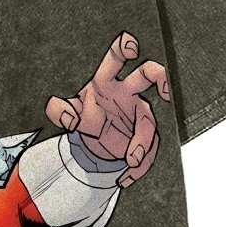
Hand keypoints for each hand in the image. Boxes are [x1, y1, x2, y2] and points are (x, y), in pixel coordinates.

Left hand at [45, 32, 169, 187]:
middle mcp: (127, 92)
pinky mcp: (144, 135)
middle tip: (165, 89)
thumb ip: (60, 110)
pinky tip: (125, 178)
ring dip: (143, 142)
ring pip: (149, 123)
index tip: (131, 48)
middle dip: (159, 76)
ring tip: (131, 161)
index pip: (115, 59)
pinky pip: (146, 151)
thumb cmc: (82, 113)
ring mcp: (139, 112)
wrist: (92, 137)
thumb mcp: (66, 112)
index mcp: (105, 80)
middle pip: (148, 74)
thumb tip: (64, 114)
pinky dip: (136, 169)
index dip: (123, 49)